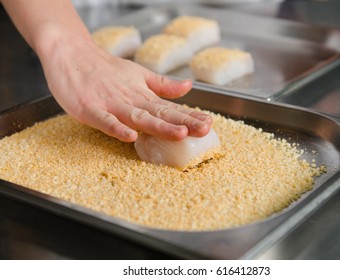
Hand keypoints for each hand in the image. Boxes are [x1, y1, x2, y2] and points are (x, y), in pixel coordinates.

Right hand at [40, 39, 211, 141]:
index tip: (209, 124)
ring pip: (139, 118)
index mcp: (143, 95)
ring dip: (159, 126)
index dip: (190, 116)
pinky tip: (130, 136)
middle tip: (204, 130)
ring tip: (180, 133)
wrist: (72, 55)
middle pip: (161, 114)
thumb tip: (189, 87)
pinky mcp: (91, 109)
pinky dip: (117, 128)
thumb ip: (163, 85)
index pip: (171, 108)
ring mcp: (112, 105)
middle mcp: (132, 100)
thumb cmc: (106, 69)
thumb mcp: (139, 75)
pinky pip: (105, 121)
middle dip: (184, 123)